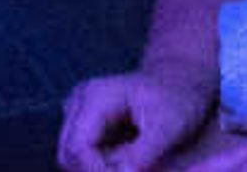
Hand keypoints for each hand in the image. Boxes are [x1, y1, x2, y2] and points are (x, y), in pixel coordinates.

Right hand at [55, 63, 218, 171]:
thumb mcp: (168, 128)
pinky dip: (97, 166)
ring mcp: (79, 111)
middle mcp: (80, 101)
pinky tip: (123, 166)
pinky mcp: (85, 123)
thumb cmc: (177, 101)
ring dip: (95, 170)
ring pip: (70, 157)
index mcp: (95, 97)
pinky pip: (80, 155)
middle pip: (67, 154)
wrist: (179, 83)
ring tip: (128, 169)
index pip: (77, 148)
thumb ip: (142, 155)